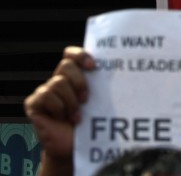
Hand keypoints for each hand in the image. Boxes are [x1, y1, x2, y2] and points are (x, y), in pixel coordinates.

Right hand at [24, 47, 94, 175]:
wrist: (76, 146)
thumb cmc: (90, 123)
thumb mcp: (100, 100)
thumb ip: (103, 84)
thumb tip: (126, 69)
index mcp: (75, 75)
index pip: (71, 54)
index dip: (80, 55)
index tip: (93, 66)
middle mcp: (59, 80)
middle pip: (65, 65)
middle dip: (79, 81)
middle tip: (86, 99)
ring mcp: (45, 91)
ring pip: (57, 82)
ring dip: (70, 101)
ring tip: (76, 115)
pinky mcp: (34, 103)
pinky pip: (46, 96)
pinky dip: (58, 108)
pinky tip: (62, 118)